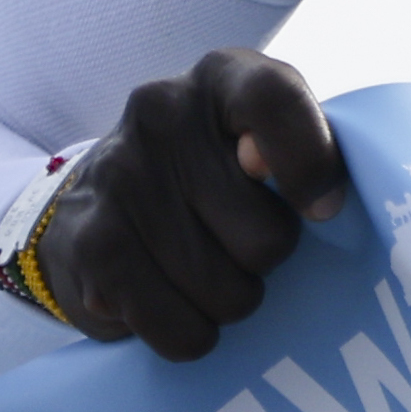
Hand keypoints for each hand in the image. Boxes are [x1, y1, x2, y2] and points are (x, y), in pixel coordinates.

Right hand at [40, 48, 348, 361]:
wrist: (96, 204)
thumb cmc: (212, 176)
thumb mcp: (264, 143)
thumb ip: (305, 155)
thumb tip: (318, 200)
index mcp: (222, 76)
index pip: (274, 100)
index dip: (309, 163)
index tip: (320, 209)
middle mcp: (161, 111)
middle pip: (267, 237)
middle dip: (265, 260)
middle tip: (234, 241)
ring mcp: (119, 176)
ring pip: (227, 294)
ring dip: (228, 302)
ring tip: (200, 270)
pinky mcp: (90, 244)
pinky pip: (180, 330)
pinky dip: (189, 335)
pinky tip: (168, 302)